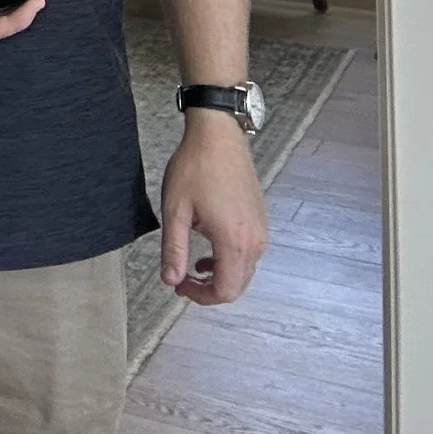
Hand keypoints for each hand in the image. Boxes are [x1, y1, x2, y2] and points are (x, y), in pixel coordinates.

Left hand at [160, 112, 268, 304]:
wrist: (219, 136)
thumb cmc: (194, 168)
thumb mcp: (175, 210)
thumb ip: (174, 249)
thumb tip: (171, 281)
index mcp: (234, 242)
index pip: (226, 290)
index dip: (201, 297)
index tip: (179, 286)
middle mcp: (255, 241)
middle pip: (238, 285)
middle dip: (210, 289)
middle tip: (181, 279)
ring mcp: (262, 231)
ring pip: (244, 271)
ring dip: (219, 274)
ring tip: (191, 263)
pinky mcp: (261, 221)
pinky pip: (248, 253)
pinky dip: (229, 260)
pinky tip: (208, 247)